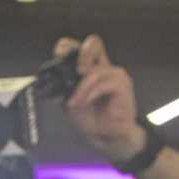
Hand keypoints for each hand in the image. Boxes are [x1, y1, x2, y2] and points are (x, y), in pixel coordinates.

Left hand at [55, 35, 146, 162]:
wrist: (103, 134)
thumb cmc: (88, 116)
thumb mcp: (68, 98)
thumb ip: (64, 84)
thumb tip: (55, 74)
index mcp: (91, 67)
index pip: (81, 46)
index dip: (70, 46)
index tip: (58, 55)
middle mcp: (104, 67)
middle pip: (94, 43)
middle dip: (80, 54)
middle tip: (73, 71)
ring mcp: (115, 74)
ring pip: (94, 72)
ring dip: (80, 89)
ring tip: (74, 104)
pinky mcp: (123, 85)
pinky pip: (103, 84)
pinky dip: (89, 94)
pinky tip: (83, 103)